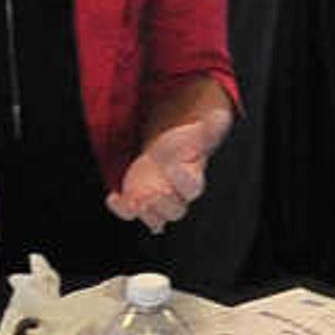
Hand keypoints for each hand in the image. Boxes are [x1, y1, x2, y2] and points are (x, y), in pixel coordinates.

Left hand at [108, 112, 224, 229]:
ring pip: (156, 220)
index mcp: (192, 179)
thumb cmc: (183, 147)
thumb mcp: (194, 135)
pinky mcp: (138, 204)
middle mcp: (176, 196)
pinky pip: (130, 214)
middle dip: (163, 205)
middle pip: (175, 211)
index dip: (182, 180)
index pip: (192, 187)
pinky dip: (121, 209)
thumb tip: (221, 114)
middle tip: (151, 194)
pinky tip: (113, 197)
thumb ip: (208, 129)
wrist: (164, 156)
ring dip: (145, 214)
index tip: (171, 166)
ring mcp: (157, 203)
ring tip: (133, 200)